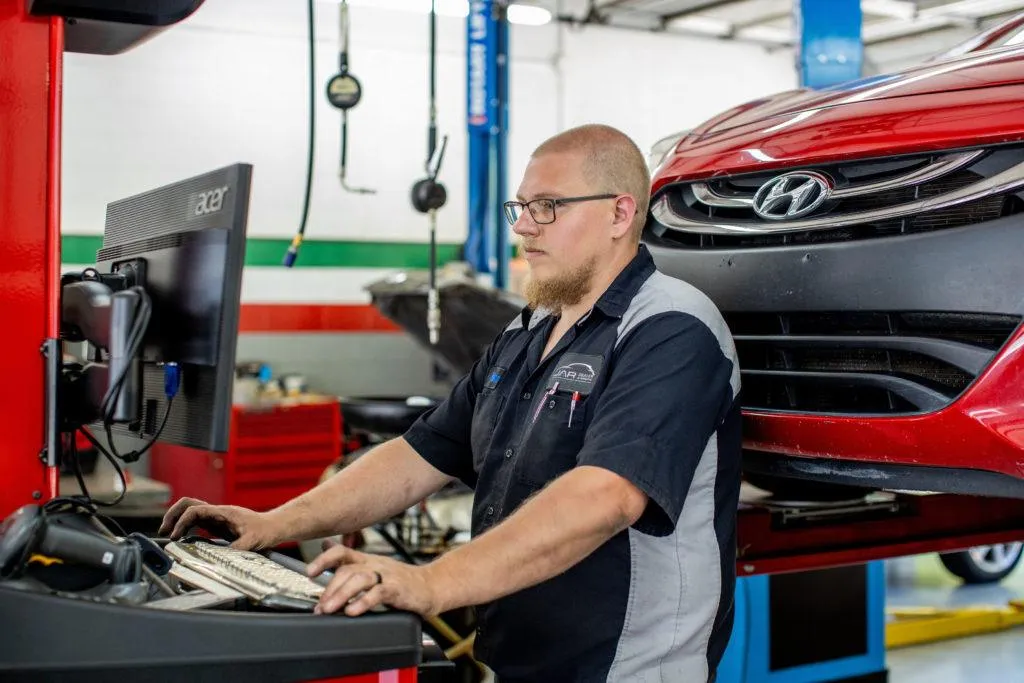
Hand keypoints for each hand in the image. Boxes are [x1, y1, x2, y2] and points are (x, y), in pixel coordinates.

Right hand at [158, 497, 282, 549]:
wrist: (273, 526)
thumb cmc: (265, 530)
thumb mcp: (254, 540)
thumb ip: (239, 547)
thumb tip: (224, 555)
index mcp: (224, 512)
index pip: (195, 510)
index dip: (182, 521)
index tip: (176, 536)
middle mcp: (217, 512)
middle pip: (188, 504)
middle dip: (173, 515)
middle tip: (164, 531)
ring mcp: (216, 517)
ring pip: (190, 511)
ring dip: (176, 520)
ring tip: (168, 535)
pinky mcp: (216, 524)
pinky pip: (196, 521)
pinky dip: (185, 526)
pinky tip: (182, 538)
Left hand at [307, 546, 440, 616]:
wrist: (431, 586)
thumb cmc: (400, 579)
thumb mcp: (373, 566)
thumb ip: (349, 559)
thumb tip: (325, 544)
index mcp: (366, 560)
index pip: (342, 552)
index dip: (323, 559)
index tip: (309, 572)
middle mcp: (375, 564)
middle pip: (347, 570)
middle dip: (329, 588)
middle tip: (320, 606)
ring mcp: (387, 575)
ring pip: (359, 580)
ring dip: (341, 595)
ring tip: (329, 609)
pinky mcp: (398, 589)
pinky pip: (378, 593)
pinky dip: (363, 602)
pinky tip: (352, 611)